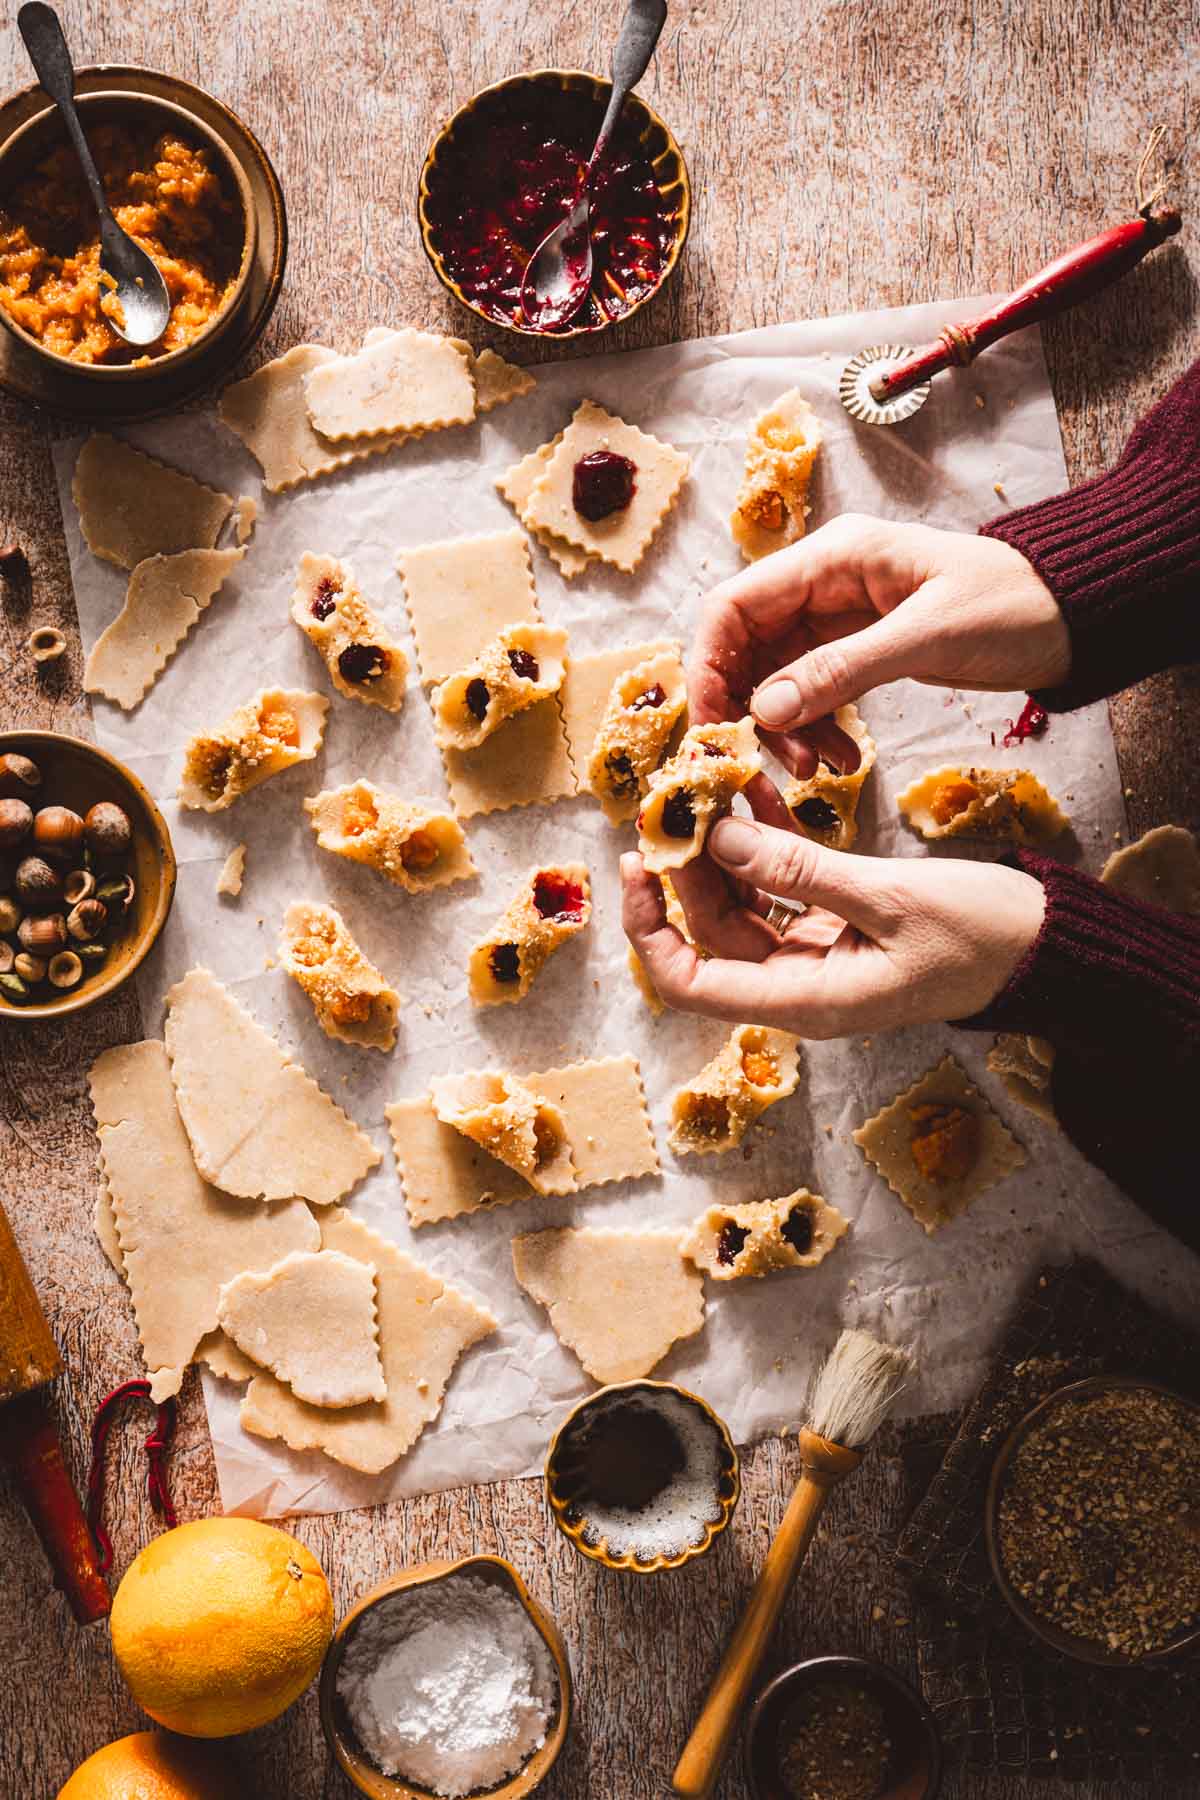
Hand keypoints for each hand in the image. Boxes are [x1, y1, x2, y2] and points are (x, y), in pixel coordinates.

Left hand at [621, 817, 1045, 1037]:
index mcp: (804, 998)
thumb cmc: (979, 934)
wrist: (1045, 946)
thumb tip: (716, 838)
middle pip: (707, 932)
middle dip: (683, 869)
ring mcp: (814, 959)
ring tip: (712, 786)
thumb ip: (800, 870)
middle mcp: (797, 986)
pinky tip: (756, 799)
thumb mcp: (889, 897)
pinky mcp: (833, 931)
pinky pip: (776, 893)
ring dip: (720, 853)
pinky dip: (763, 851)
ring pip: (738, 908)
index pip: (690, 982)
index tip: (636, 864)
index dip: (648, 929)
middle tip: (675, 798)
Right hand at [691, 514, 1070, 779]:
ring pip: (776, 678)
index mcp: (832, 557)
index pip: (733, 605)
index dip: (708, 665)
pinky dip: (816, 730)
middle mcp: (823, 582)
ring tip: (819, 770)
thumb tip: (763, 709)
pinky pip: (812, 693)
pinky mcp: (858, 649)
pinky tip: (841, 760)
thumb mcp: (927, 637)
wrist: (1072, 614)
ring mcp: (838, 617)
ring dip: (785, 729)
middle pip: (744, 646)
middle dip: (747, 709)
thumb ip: (842, 669)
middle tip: (765, 764)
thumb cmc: (1011, 606)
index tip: (711, 726)